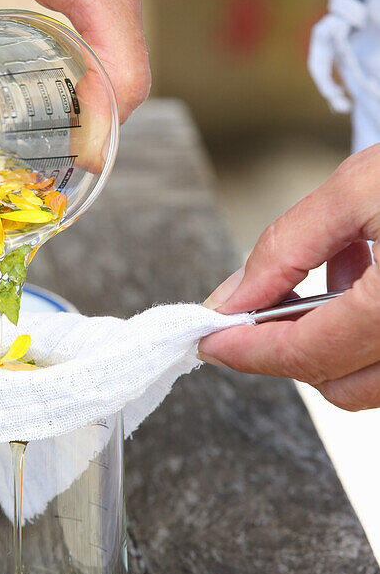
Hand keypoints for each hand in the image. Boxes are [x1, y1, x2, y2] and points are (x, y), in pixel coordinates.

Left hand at [198, 146, 379, 410]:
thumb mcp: (363, 187)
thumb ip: (289, 246)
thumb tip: (234, 297)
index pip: (307, 354)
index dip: (248, 350)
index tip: (210, 338)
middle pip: (339, 385)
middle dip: (289, 350)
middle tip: (263, 301)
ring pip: (372, 383)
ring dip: (332, 342)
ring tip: (339, 268)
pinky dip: (370, 336)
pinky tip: (370, 278)